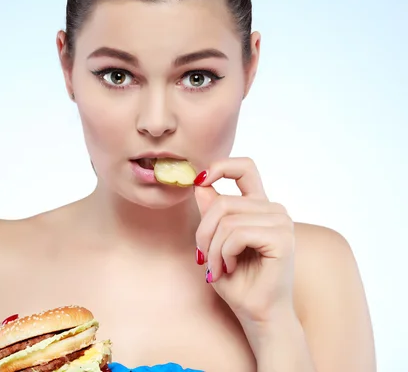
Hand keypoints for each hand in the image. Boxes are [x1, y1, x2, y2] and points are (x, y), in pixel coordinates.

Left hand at [193, 157, 295, 324]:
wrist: (257, 314)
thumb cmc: (238, 282)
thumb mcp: (214, 242)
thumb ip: (211, 213)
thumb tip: (200, 184)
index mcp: (259, 207)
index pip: (244, 167)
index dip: (220, 166)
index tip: (199, 180)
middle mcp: (273, 210)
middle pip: (223, 201)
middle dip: (204, 232)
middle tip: (204, 258)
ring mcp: (281, 222)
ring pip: (227, 219)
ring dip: (213, 248)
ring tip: (218, 268)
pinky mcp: (282, 239)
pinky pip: (237, 234)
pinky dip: (224, 254)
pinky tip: (230, 268)